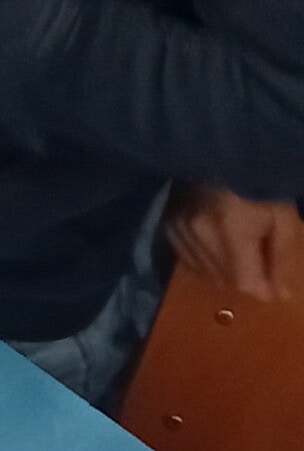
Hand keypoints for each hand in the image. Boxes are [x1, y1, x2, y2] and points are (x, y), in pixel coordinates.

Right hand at [166, 184, 303, 303]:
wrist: (224, 155)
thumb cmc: (258, 185)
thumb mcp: (283, 218)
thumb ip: (281, 258)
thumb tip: (279, 295)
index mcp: (230, 227)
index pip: (244, 282)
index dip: (262, 288)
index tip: (273, 282)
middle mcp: (198, 232)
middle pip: (225, 280)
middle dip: (245, 277)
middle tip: (257, 255)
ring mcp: (179, 229)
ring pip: (205, 274)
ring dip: (224, 271)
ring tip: (236, 246)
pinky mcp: (168, 226)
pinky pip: (188, 262)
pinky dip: (205, 261)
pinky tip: (216, 244)